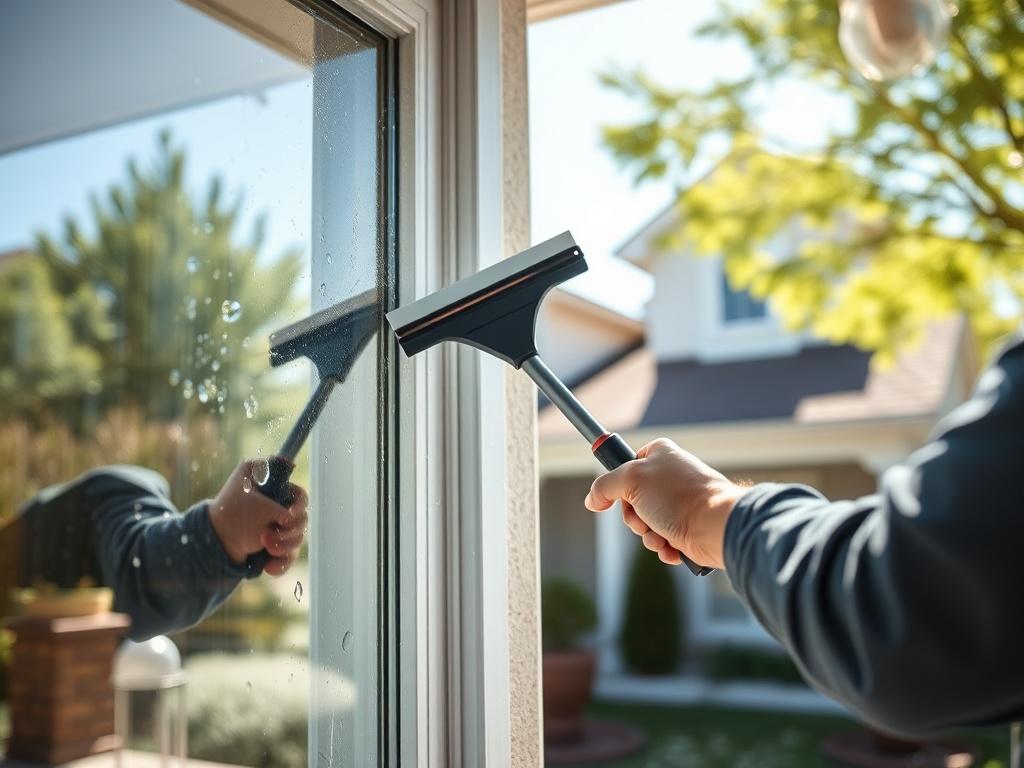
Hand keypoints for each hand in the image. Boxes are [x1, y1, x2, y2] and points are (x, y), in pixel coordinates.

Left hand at [208, 460, 308, 575]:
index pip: (298, 493)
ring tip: (264, 547)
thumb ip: (284, 508)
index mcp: (269, 486)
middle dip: (288, 531)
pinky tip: (269, 567)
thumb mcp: (259, 507)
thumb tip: (294, 516)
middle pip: (301, 518)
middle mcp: (273, 503)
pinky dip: (281, 562)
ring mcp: (274, 525)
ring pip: (296, 537)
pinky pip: (288, 555)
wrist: (212, 545)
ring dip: (284, 546)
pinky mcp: (272, 545)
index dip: (300, 504)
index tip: (290, 514)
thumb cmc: (231, 517)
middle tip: (265, 536)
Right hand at [584, 438, 743, 569]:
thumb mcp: (631, 480)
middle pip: (631, 500)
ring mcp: (679, 503)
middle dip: (633, 517)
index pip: (627, 465)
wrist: (715, 526)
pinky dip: (663, 547)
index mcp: (660, 454)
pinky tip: (672, 546)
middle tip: (644, 518)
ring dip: (648, 535)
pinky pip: (662, 540)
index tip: (618, 494)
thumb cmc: (678, 496)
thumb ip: (604, 486)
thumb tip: (593, 500)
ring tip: (661, 534)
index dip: (619, 483)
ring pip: (645, 524)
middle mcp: (670, 477)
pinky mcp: (688, 527)